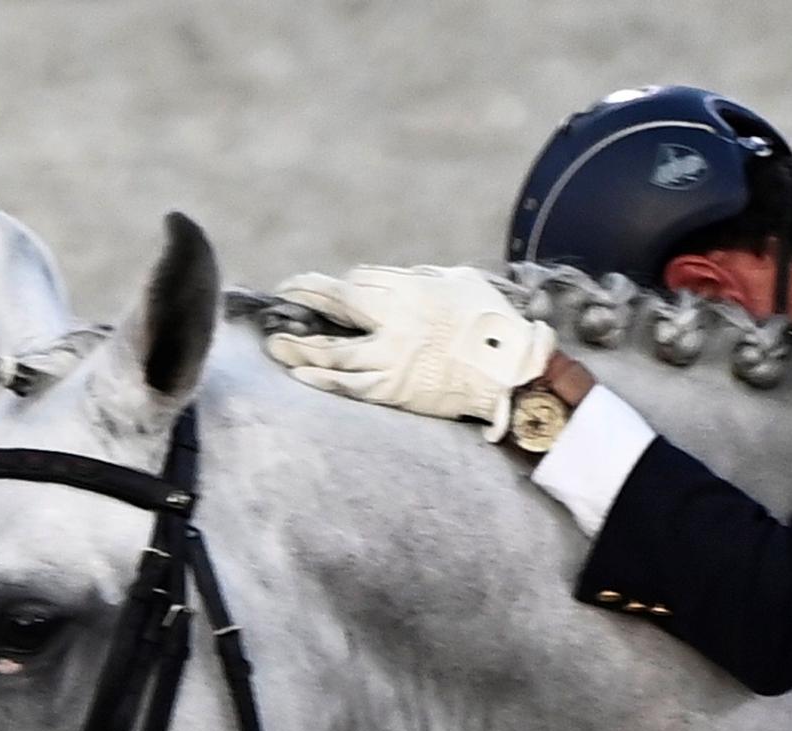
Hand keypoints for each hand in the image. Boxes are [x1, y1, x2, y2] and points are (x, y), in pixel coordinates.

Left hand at [265, 265, 556, 439]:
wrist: (514, 376)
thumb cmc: (494, 323)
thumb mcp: (461, 282)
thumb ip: (423, 277)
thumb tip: (394, 280)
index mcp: (412, 292)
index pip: (359, 283)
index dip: (335, 285)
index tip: (317, 285)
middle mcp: (396, 324)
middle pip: (339, 306)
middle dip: (307, 299)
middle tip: (284, 297)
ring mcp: (393, 360)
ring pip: (334, 353)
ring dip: (301, 348)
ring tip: (277, 345)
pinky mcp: (396, 392)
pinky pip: (350, 387)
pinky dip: (323, 380)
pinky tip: (302, 374)